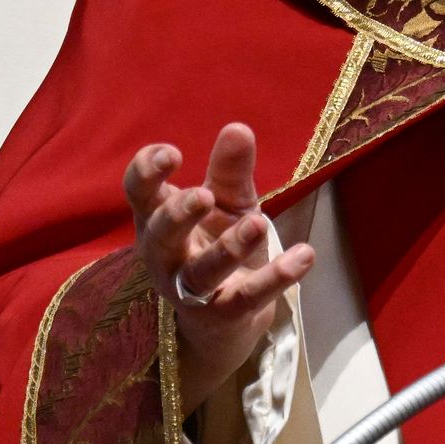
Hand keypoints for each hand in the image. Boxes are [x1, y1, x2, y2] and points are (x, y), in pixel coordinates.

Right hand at [123, 124, 315, 410]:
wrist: (225, 315)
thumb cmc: (216, 240)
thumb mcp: (228, 202)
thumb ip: (230, 170)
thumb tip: (238, 128)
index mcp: (158, 217)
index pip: (139, 192)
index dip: (148, 171)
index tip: (172, 154)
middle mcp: (165, 255)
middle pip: (162, 235)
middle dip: (180, 214)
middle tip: (204, 195)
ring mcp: (191, 289)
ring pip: (203, 272)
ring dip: (230, 248)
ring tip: (258, 222)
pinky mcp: (223, 314)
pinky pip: (247, 298)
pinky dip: (276, 278)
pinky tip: (304, 256)